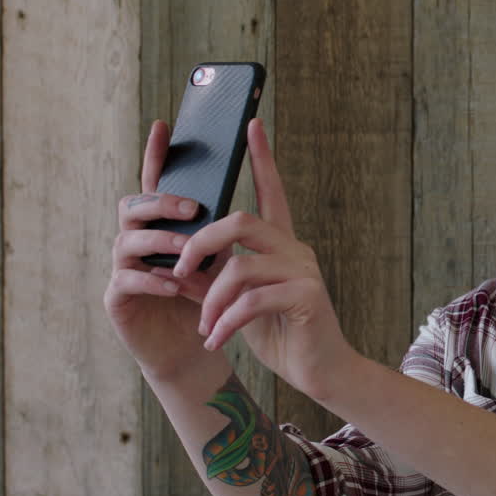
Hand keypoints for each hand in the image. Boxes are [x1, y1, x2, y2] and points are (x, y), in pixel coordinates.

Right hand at [106, 120, 234, 381]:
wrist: (192, 346)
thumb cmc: (206, 297)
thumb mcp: (219, 258)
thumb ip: (219, 230)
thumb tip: (238, 202)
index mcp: (161, 226)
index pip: (155, 184)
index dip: (156, 155)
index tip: (165, 125)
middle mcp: (135, 241)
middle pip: (134, 205)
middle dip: (162, 203)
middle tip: (193, 208)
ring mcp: (122, 268)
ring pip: (127, 240)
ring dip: (162, 241)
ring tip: (187, 249)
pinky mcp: (117, 298)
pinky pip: (126, 280)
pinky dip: (152, 280)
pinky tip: (174, 285)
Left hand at [172, 118, 353, 398]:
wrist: (320, 371)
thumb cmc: (281, 335)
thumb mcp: (235, 305)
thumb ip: (212, 281)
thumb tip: (175, 266)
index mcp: (281, 245)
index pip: (272, 191)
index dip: (263, 158)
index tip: (252, 125)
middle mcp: (295, 249)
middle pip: (240, 221)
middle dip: (201, 244)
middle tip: (180, 271)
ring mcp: (304, 271)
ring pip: (239, 266)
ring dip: (210, 300)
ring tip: (205, 328)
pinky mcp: (305, 297)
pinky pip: (251, 300)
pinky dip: (225, 322)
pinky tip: (217, 339)